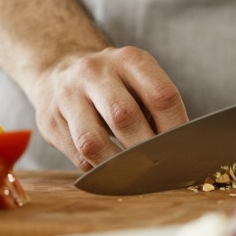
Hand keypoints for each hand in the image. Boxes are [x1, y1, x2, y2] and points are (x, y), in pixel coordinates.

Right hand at [27, 47, 187, 170]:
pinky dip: (97, 170)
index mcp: (127, 59)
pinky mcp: (49, 119)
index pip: (160, 95)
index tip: (185, 154)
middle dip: (146, 151)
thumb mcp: (136, 80)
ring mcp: (67, 94)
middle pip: (124, 116)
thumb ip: (158, 108)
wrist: (57, 72)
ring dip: (117, 166)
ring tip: (134, 176)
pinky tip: (109, 170)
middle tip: (161, 171)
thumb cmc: (112, 85)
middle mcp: (93, 71)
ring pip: (93, 142)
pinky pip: (77, 155)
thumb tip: (182, 153)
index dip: (177, 129)